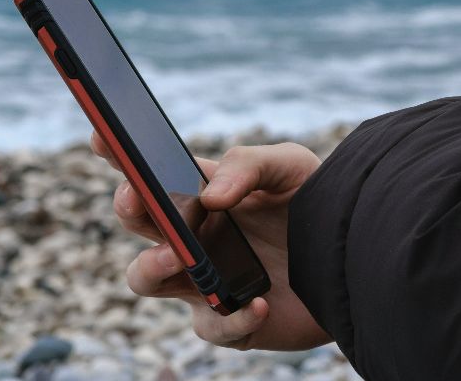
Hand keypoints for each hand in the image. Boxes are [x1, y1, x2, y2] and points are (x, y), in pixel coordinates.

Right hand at [90, 130, 332, 351]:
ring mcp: (204, 279)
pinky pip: (211, 326)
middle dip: (130, 207)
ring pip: (147, 278)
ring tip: (180, 256)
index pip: (150, 173)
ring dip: (152, 266)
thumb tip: (209, 197)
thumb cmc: (317, 203)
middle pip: (138, 222)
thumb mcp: (290, 166)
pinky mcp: (228, 320)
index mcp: (201, 194)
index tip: (104, 134)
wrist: (357, 256)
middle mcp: (193, 236)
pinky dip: (231, 316)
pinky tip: (256, 301)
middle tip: (138, 196)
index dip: (119, 154)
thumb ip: (248, 165)